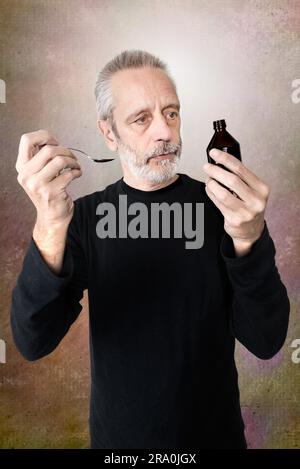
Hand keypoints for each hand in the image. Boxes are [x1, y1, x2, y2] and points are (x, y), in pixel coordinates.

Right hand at [16, 129, 82, 272]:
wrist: (52, 217)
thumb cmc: (48, 192)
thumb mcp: (38, 174)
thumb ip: (40, 157)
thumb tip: (51, 139)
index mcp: (21, 167)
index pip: (26, 140)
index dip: (44, 136)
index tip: (55, 142)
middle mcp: (26, 175)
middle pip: (48, 149)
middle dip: (65, 151)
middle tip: (72, 158)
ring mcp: (38, 185)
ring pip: (60, 160)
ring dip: (73, 161)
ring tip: (76, 166)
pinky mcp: (51, 192)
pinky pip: (69, 174)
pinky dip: (77, 172)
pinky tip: (77, 174)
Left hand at [203, 148, 269, 255]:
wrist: (251, 231)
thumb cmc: (249, 206)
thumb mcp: (252, 191)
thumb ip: (241, 178)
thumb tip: (220, 162)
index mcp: (262, 188)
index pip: (241, 169)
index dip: (225, 159)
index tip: (214, 153)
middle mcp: (256, 200)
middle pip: (232, 180)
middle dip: (216, 171)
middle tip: (206, 166)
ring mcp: (246, 212)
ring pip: (223, 193)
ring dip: (212, 184)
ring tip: (208, 179)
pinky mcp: (235, 220)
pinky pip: (219, 204)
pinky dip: (211, 194)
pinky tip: (209, 189)